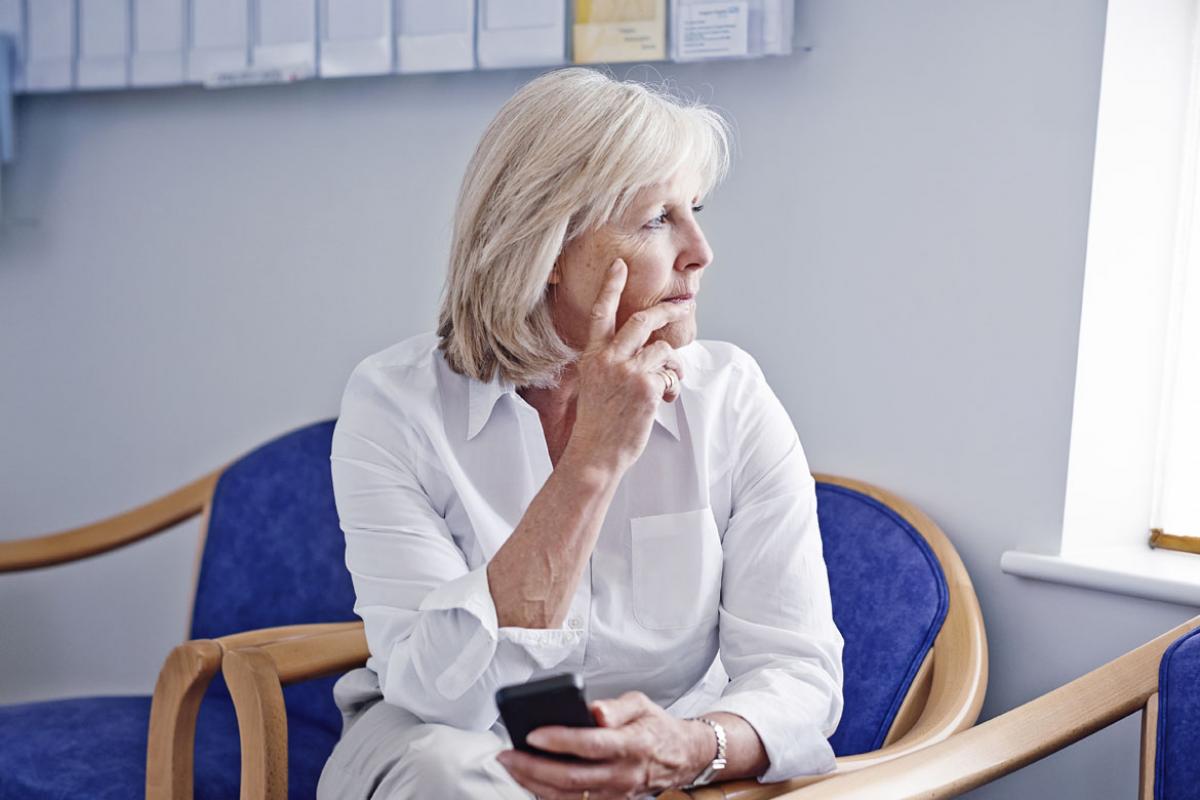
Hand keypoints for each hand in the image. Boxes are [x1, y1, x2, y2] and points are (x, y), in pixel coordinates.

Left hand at [495, 691, 712, 798]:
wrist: (680, 757)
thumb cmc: (655, 727)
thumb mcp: (641, 704)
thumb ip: (616, 707)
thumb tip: (594, 711)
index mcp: (631, 745)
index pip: (590, 744)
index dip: (560, 741)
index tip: (533, 734)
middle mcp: (622, 774)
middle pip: (571, 777)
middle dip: (532, 767)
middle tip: (506, 754)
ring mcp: (615, 794)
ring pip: (567, 796)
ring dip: (533, 784)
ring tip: (510, 767)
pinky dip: (547, 795)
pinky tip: (529, 781)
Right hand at [563, 259, 693, 475]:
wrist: (595, 454)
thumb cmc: (596, 424)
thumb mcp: (595, 385)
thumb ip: (612, 363)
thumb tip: (646, 350)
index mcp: (593, 356)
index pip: (601, 312)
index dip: (611, 286)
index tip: (620, 264)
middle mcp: (609, 358)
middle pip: (644, 320)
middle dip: (669, 310)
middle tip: (683, 307)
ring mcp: (628, 371)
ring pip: (663, 349)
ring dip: (672, 364)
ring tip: (667, 383)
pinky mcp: (647, 386)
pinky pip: (671, 375)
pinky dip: (672, 387)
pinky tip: (662, 401)